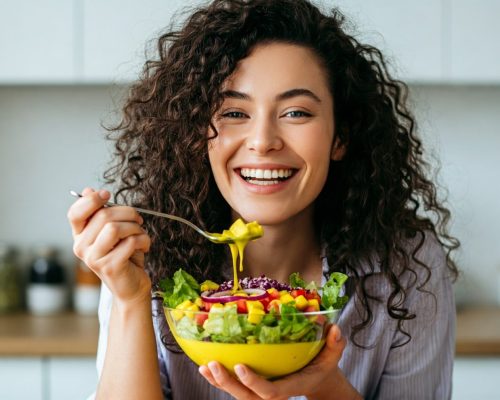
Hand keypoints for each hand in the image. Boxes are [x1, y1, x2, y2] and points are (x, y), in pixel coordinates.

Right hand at [67, 187, 151, 305]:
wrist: (132, 286)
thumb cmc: (124, 255)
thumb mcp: (113, 231)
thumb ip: (102, 213)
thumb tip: (88, 190)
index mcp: (80, 236)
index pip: (75, 213)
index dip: (91, 200)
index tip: (107, 195)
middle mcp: (82, 248)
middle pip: (103, 216)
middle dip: (127, 212)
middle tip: (138, 220)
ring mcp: (94, 259)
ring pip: (115, 228)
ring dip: (135, 227)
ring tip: (140, 234)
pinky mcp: (110, 267)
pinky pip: (130, 242)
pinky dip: (143, 240)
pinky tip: (144, 246)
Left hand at [199, 325, 361, 399]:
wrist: (316, 379)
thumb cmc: (322, 365)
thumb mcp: (332, 355)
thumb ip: (335, 344)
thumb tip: (335, 329)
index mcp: (291, 386)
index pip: (270, 391)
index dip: (253, 382)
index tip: (239, 365)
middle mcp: (274, 392)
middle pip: (247, 396)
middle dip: (227, 383)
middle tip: (212, 364)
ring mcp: (262, 392)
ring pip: (237, 393)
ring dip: (218, 382)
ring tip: (204, 367)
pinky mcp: (254, 387)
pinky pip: (234, 386)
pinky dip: (218, 379)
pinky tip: (204, 367)